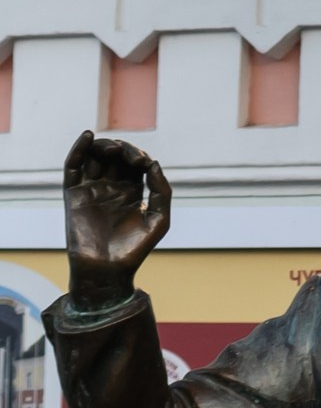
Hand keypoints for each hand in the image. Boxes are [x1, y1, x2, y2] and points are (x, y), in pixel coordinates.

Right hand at [62, 130, 171, 305]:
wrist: (108, 271)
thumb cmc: (135, 250)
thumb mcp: (159, 220)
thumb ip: (161, 191)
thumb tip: (154, 164)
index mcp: (131, 192)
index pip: (134, 163)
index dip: (138, 156)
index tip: (143, 162)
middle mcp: (110, 188)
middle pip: (114, 156)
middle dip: (123, 149)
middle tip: (130, 156)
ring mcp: (91, 190)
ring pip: (94, 157)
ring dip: (103, 146)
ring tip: (113, 149)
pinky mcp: (74, 194)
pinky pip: (73, 166)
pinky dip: (79, 149)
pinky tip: (89, 136)